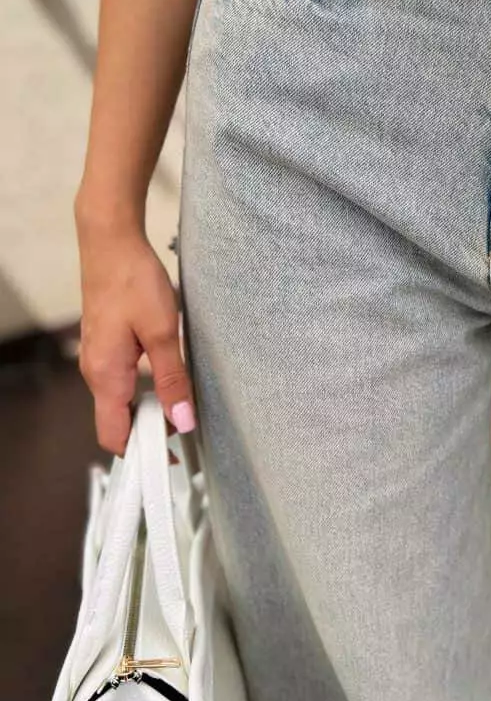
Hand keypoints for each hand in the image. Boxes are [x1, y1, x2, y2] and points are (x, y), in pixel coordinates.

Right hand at [75, 213, 194, 455]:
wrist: (111, 242)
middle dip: (147, 435)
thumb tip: (182, 421)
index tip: (170, 457)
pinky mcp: (106, 345)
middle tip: (184, 435)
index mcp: (107, 376)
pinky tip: (168, 381)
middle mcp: (96, 372)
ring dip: (148, 411)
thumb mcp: (162, 332)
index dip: (140, 453)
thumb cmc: (133, 281)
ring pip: (120, 401)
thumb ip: (173, 378)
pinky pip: (121, 381)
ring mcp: (98, 358)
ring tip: (182, 410)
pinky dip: (142, 392)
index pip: (114, 436)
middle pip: (116, 422)